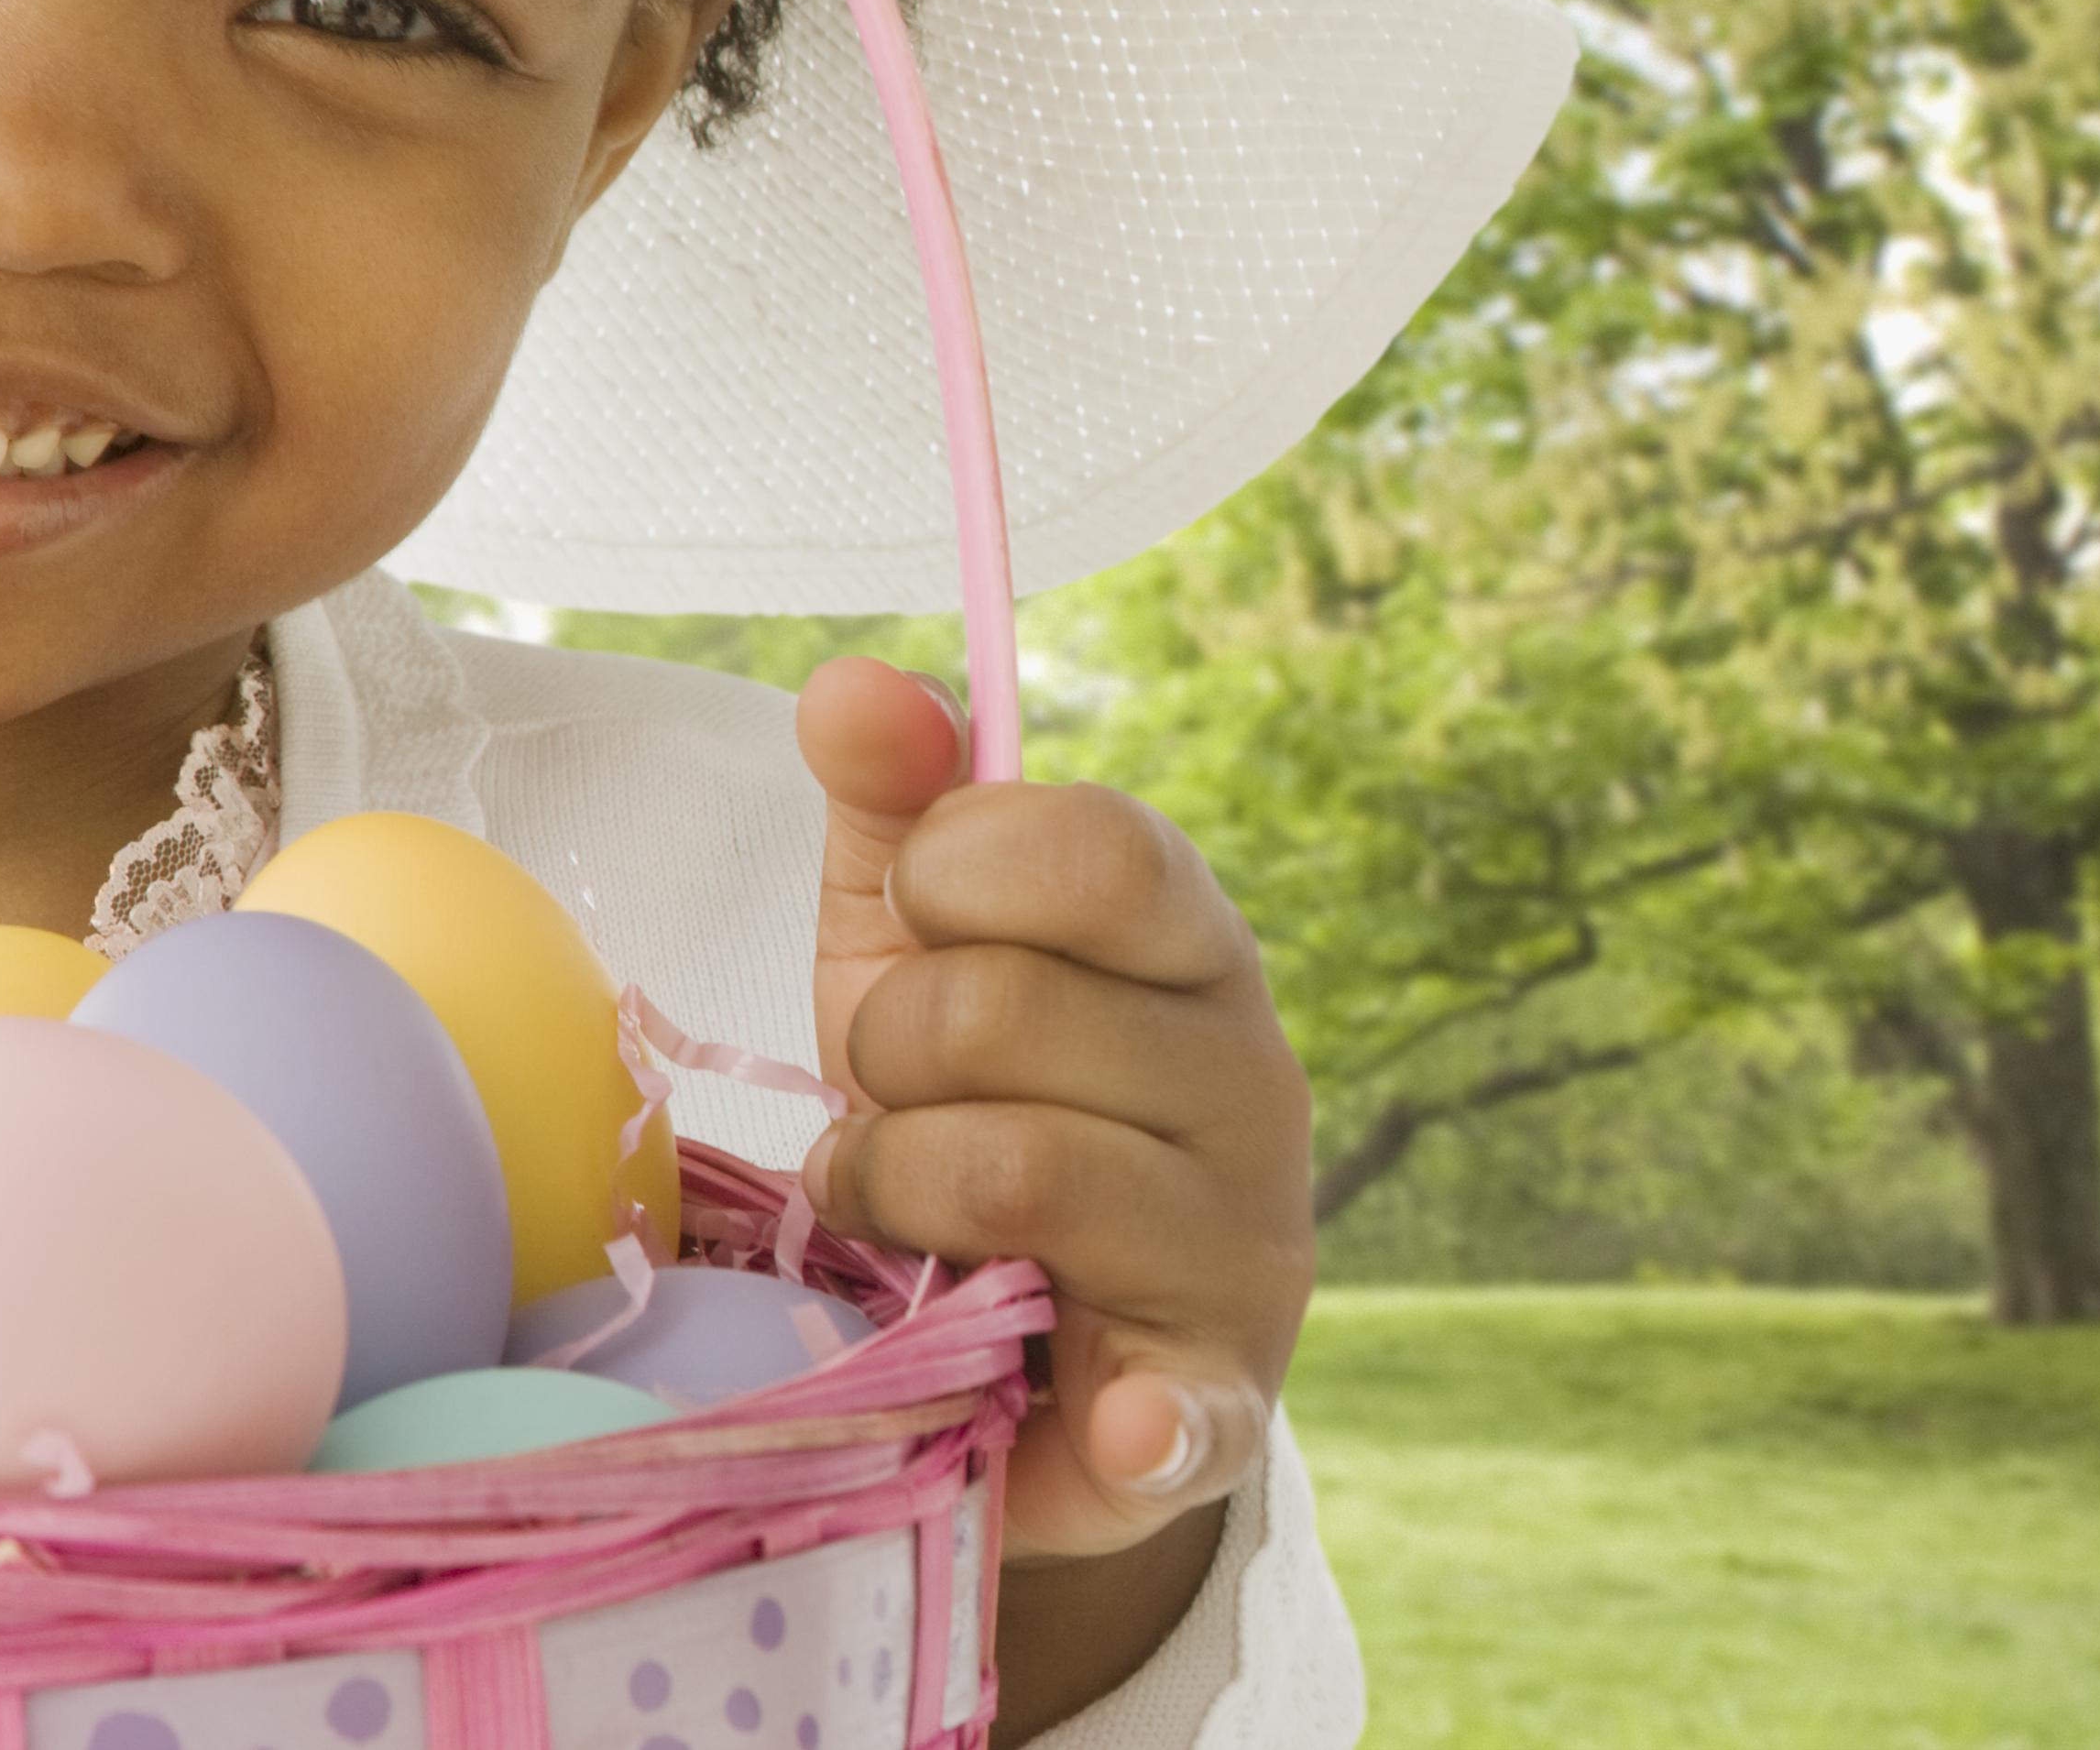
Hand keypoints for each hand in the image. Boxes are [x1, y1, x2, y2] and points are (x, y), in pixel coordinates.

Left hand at [793, 659, 1309, 1563]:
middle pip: (1001, 1010)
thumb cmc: (973, 1101)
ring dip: (895, 1190)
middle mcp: (1249, 1083)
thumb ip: (893, 805)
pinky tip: (1116, 1418)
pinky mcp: (1210, 1402)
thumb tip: (850, 681)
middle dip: (886, 1053)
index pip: (1100, 848)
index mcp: (1190, 947)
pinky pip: (1177, 1404)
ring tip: (907, 1214)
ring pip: (1010, 1170)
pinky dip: (1141, 1416)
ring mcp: (1246, 1248)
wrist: (1030, 1331)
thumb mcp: (912, 939)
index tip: (914, 912)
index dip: (956, 870)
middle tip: (895, 1099)